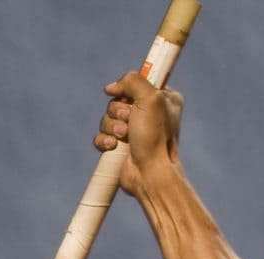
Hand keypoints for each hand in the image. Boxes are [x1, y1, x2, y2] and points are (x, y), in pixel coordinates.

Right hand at [95, 77, 182, 197]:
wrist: (150, 172)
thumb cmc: (155, 136)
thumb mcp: (150, 97)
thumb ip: (132, 81)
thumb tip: (111, 87)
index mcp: (162, 98)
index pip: (136, 83)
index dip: (128, 90)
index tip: (129, 98)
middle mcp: (148, 113)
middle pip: (117, 100)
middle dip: (119, 111)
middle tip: (129, 122)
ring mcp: (133, 131)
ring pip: (107, 118)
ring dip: (112, 126)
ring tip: (124, 136)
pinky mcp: (119, 146)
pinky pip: (101, 136)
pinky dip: (104, 140)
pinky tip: (113, 147)